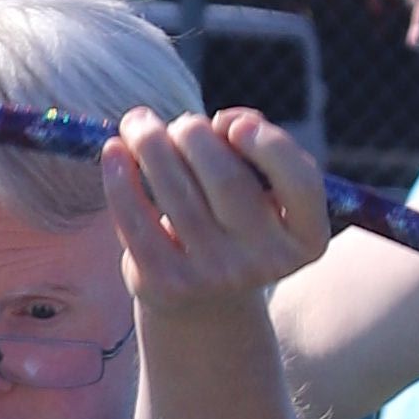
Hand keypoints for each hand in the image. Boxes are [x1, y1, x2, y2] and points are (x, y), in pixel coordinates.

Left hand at [105, 104, 327, 303]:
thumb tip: (222, 123)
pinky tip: (113, 151)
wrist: (202, 295)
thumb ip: (255, 146)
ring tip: (138, 124)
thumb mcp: (261, 186)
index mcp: (304, 236)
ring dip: (150, 142)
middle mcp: (264, 262)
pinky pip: (137, 221)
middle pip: (227, 180)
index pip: (301, 184)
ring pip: (177, 192)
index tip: (233, 122)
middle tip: (179, 125)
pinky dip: (120, 179)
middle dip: (194, 134)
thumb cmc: (235, 215)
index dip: (269, 144)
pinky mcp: (167, 284)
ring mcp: (214, 276)